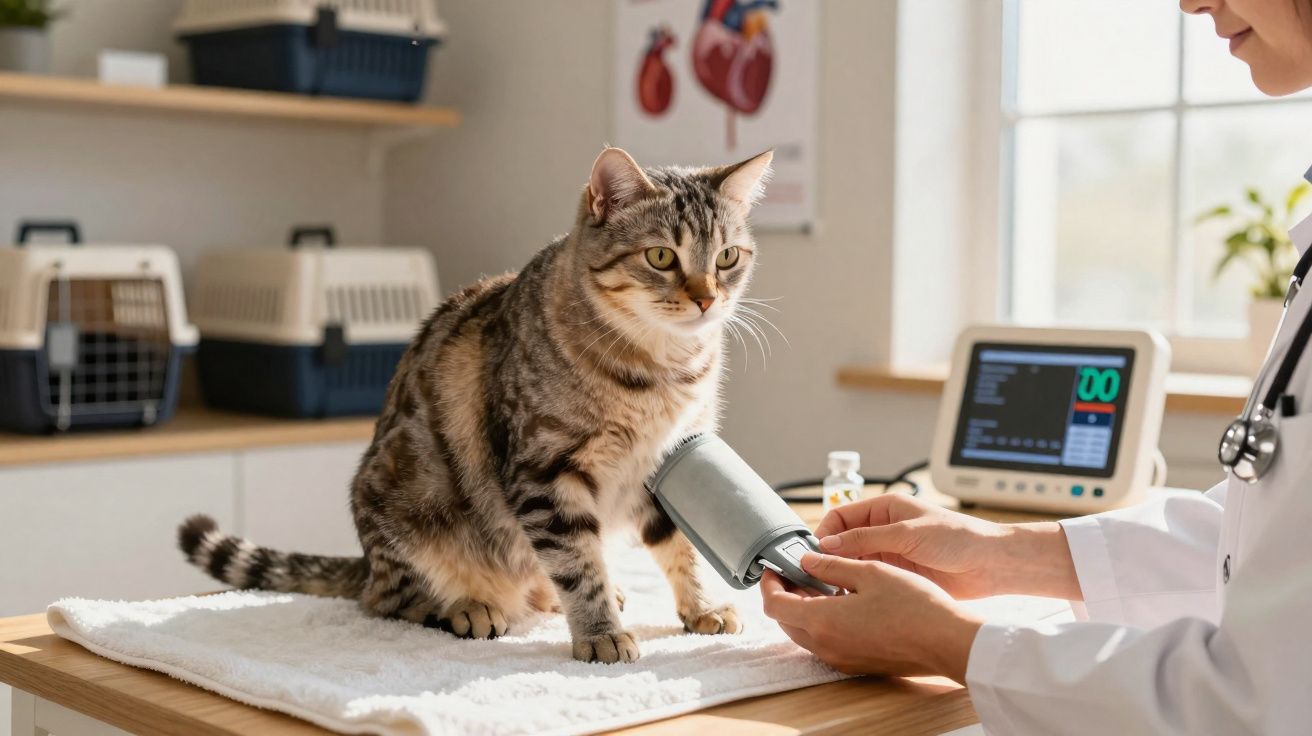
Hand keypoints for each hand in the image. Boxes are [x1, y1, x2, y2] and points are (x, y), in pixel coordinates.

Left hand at [760, 556, 982, 682]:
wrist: (947, 641)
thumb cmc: (913, 604)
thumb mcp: (869, 572)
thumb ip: (832, 565)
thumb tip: (806, 561)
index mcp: (822, 621)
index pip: (774, 605)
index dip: (769, 584)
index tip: (775, 567)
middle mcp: (825, 646)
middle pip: (786, 621)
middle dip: (785, 594)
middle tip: (796, 570)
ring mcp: (841, 658)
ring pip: (804, 633)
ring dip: (803, 608)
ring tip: (819, 581)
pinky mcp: (856, 663)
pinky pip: (825, 642)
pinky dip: (822, 621)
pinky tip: (841, 602)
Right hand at [815, 493, 1080, 600]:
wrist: (989, 565)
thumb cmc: (957, 537)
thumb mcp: (907, 533)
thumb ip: (866, 539)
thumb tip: (827, 543)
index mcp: (883, 509)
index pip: (840, 517)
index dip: (824, 533)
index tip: (815, 553)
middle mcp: (882, 530)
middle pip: (842, 542)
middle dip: (828, 556)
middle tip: (816, 575)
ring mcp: (888, 554)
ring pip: (852, 563)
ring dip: (841, 574)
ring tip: (831, 589)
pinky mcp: (897, 576)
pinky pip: (868, 580)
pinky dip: (856, 587)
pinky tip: (850, 598)